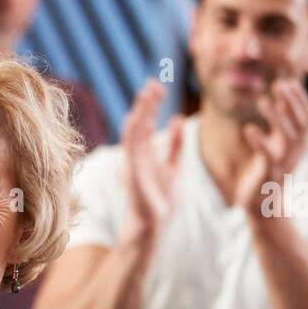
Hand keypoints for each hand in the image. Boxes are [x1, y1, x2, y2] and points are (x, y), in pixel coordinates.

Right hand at [119, 79, 184, 241]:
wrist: (154, 225)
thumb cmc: (162, 200)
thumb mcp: (174, 166)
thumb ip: (175, 144)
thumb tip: (178, 119)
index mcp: (144, 153)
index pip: (146, 122)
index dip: (151, 104)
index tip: (159, 87)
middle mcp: (135, 155)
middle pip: (138, 122)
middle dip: (145, 103)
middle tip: (153, 84)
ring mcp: (132, 162)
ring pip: (133, 131)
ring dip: (139, 112)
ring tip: (147, 93)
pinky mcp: (132, 172)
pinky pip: (130, 148)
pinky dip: (133, 132)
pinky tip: (138, 116)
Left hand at [233, 79, 307, 216]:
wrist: (262, 202)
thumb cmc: (268, 167)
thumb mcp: (278, 141)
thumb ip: (282, 118)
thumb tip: (284, 89)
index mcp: (300, 143)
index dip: (301, 99)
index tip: (290, 81)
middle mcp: (296, 152)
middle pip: (301, 123)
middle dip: (292, 102)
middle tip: (279, 84)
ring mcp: (284, 162)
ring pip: (286, 136)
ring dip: (275, 116)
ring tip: (262, 100)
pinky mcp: (269, 173)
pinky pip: (266, 155)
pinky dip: (258, 140)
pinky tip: (248, 128)